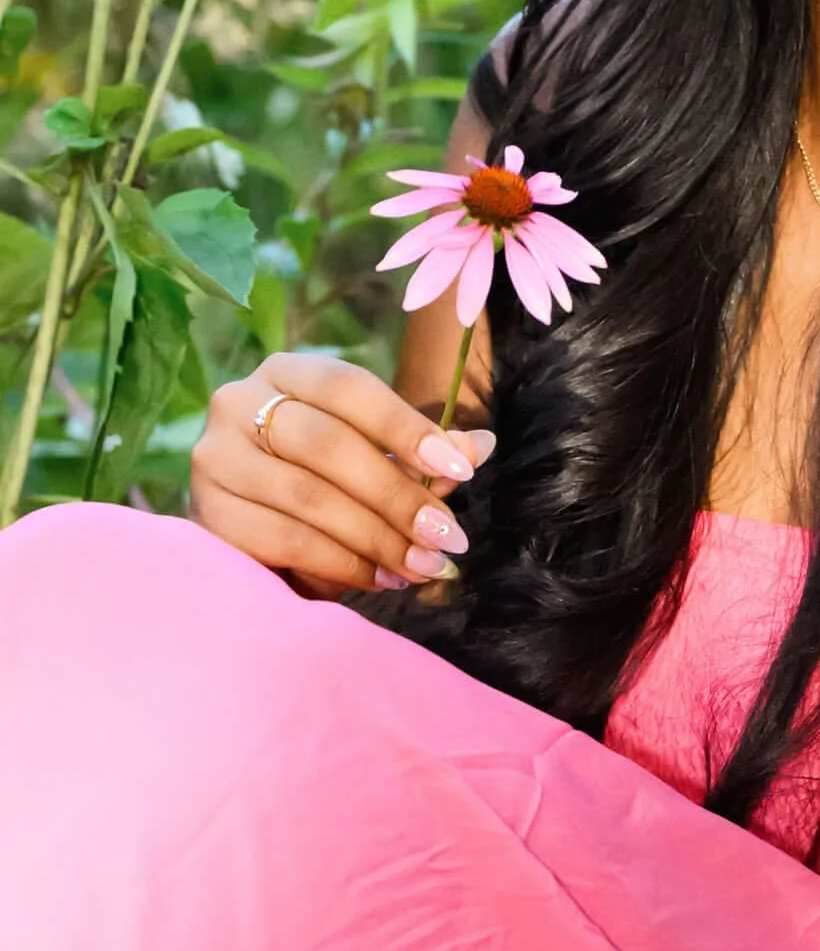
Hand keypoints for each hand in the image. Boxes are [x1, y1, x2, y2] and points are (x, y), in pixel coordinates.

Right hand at [189, 352, 495, 599]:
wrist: (249, 520)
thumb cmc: (321, 476)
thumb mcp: (374, 454)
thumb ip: (421, 450)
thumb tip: (481, 445)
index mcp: (287, 373)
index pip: (348, 387)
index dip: (407, 427)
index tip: (460, 471)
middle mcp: (238, 403)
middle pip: (326, 444)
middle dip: (396, 496)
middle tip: (447, 537)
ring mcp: (214, 460)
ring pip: (306, 498)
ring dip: (375, 539)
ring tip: (422, 565)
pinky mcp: (206, 516)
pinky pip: (281, 540)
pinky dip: (339, 564)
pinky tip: (378, 578)